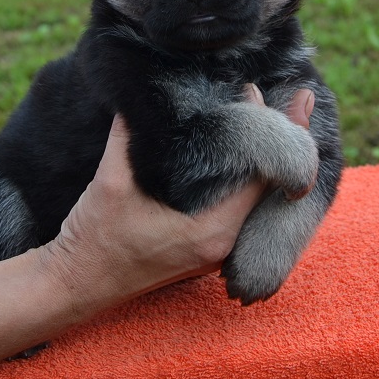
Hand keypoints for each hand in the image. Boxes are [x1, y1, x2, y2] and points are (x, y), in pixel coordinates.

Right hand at [42, 87, 313, 319]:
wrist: (78, 285)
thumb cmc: (93, 239)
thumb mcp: (111, 182)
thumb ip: (129, 136)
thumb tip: (140, 96)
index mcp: (210, 232)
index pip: (260, 178)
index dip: (268, 134)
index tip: (260, 93)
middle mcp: (222, 245)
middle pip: (270, 188)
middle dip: (285, 142)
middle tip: (301, 99)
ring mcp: (216, 251)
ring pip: (259, 200)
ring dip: (270, 160)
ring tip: (283, 120)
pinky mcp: (205, 250)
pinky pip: (242, 211)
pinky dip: (252, 181)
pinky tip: (250, 156)